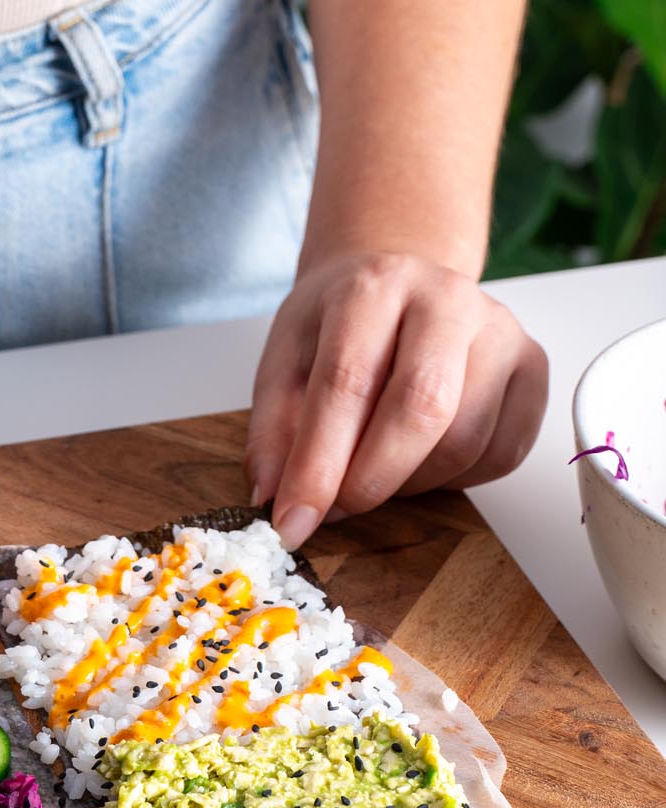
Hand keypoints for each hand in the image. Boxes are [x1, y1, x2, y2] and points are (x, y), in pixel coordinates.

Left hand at [244, 253, 547, 549]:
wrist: (397, 285)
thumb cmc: (339, 327)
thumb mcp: (285, 362)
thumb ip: (274, 433)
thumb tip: (274, 500)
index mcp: (374, 286)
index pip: (346, 383)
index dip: (317, 464)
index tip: (294, 522)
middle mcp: (447, 298)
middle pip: (422, 408)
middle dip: (372, 479)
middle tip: (338, 510)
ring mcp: (500, 330)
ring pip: (465, 440)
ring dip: (411, 483)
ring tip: (377, 470)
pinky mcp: (533, 366)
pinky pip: (502, 453)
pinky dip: (456, 479)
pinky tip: (424, 458)